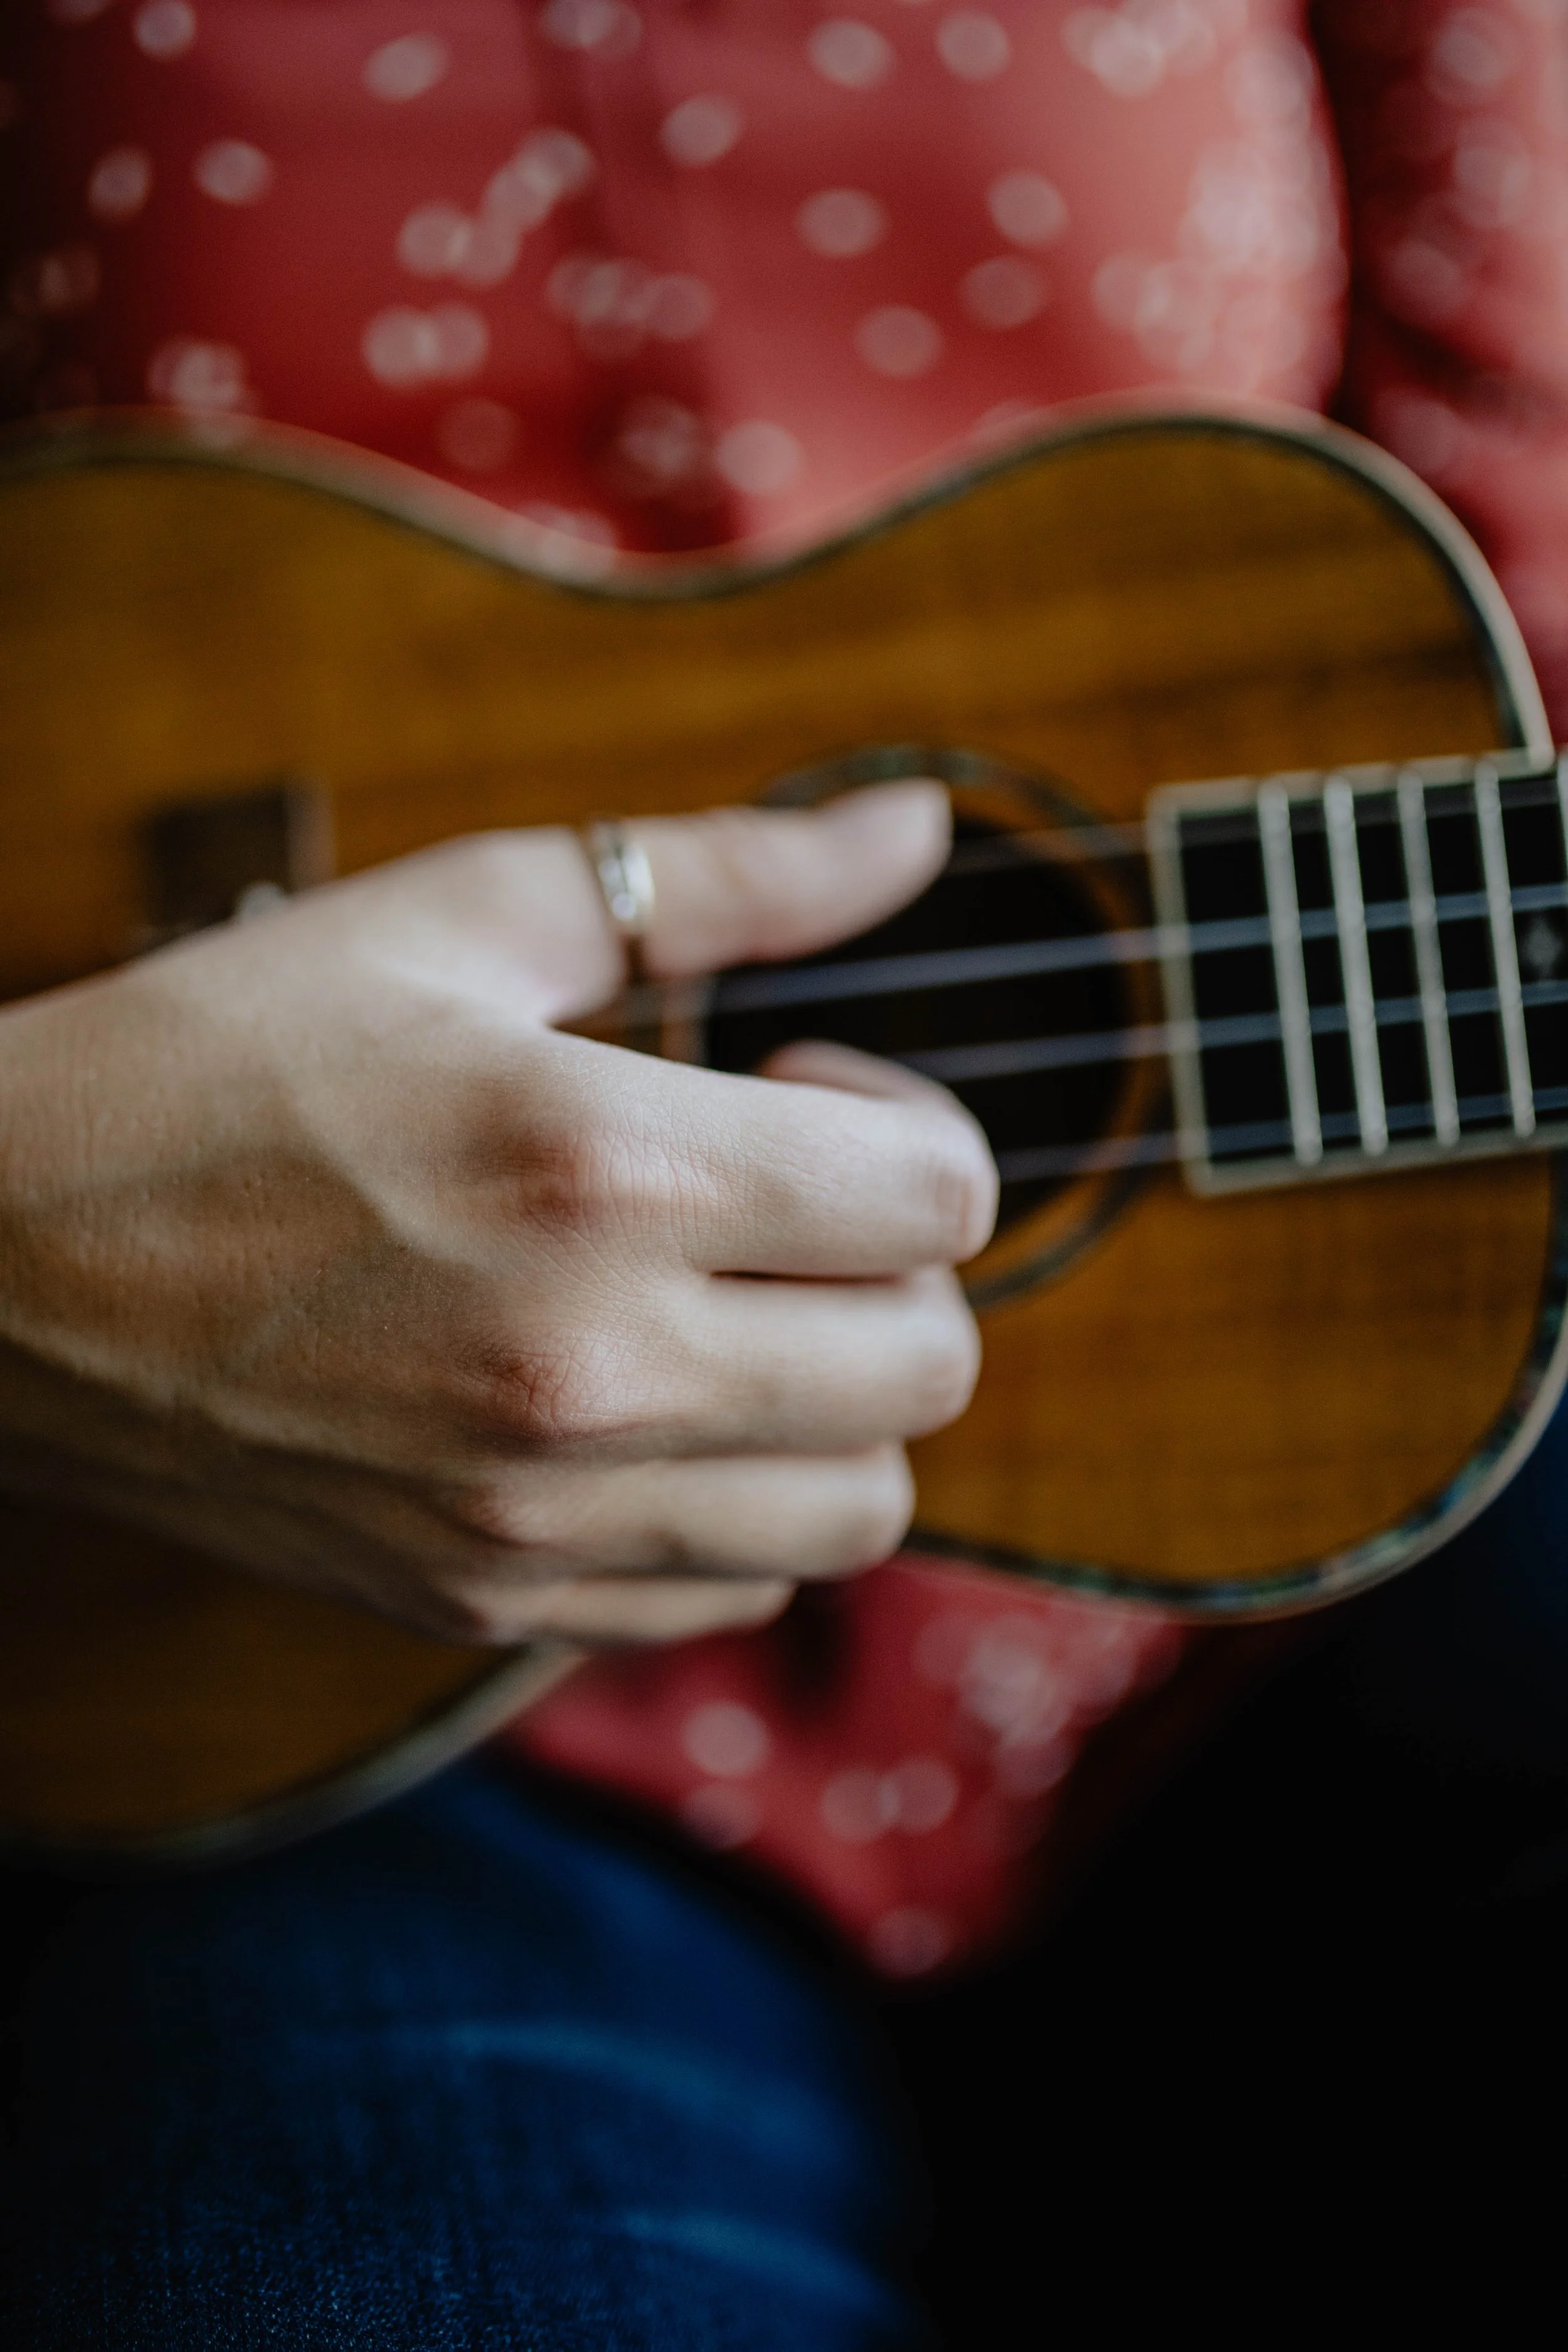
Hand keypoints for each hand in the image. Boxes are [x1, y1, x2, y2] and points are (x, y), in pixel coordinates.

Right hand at [0, 783, 995, 1645]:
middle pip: (931, 1368)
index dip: (905, 1126)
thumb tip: (918, 823)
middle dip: (896, 1267)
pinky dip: (742, 1506)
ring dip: (840, 1399)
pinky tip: (653, 1412)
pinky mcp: (488, 1600)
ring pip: (863, 1511)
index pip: (942, 1200)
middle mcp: (594, 1367)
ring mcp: (539, 1514)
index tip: (795, 1094)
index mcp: (602, 1166)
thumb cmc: (214, 1063)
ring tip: (730, 1312)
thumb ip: (723, 873)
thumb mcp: (459, 914)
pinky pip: (735, 1595)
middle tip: (781, 1203)